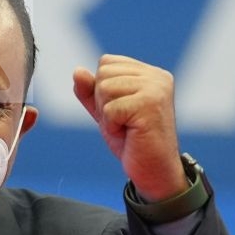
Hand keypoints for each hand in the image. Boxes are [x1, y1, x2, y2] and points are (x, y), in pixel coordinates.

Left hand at [72, 54, 186, 202]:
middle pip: (103, 73)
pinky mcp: (150, 104)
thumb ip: (91, 92)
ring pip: (105, 88)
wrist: (154, 172)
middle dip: (103, 102)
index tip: (122, 111)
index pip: (107, 62)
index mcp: (150, 73)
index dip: (102, 91)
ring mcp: (155, 88)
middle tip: (124, 122)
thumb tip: (77, 71)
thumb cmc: (133, 142)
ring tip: (127, 127)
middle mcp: (156, 76)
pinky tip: (129, 134)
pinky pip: (110, 109)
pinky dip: (112, 126)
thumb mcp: (106, 112)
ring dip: (107, 115)